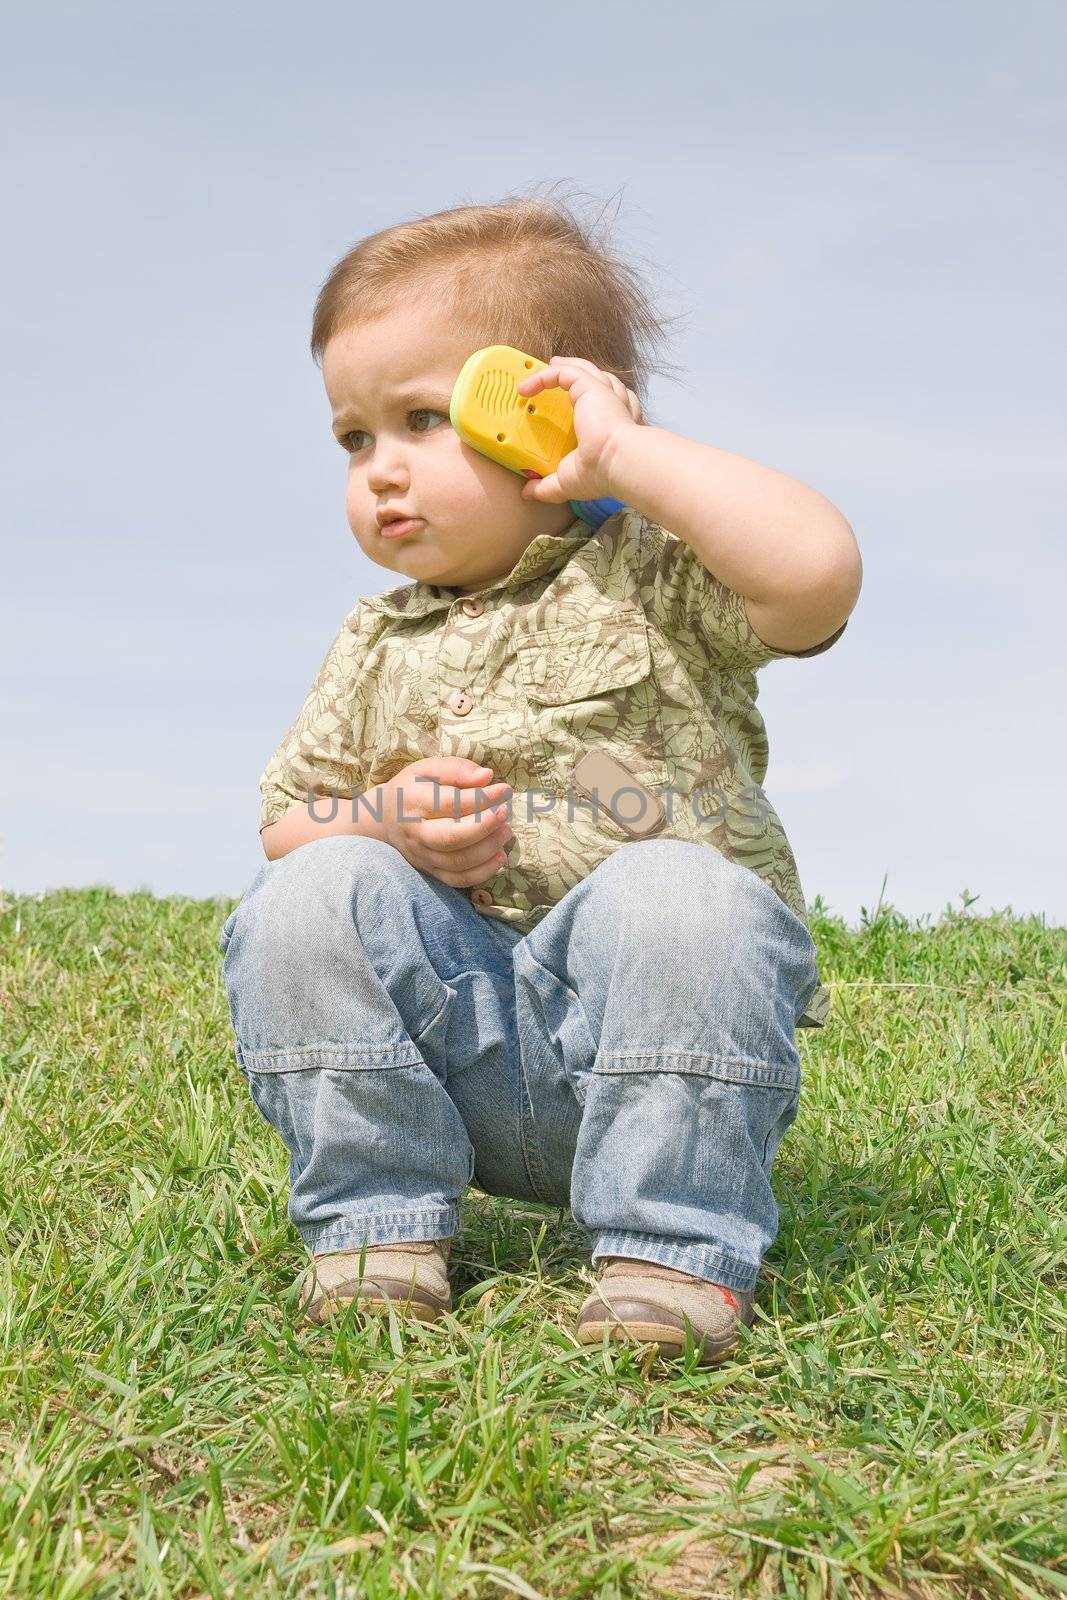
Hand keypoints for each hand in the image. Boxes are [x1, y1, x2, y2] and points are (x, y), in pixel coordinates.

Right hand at [380, 757, 514, 887]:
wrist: (386, 819)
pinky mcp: (431, 872)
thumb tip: (486, 776)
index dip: (481, 798)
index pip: (448, 803)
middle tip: (505, 813)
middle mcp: (415, 833)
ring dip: (489, 848)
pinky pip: (458, 880)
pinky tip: (500, 856)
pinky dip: (484, 872)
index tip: (504, 790)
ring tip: (506, 831)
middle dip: (485, 826)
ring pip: (458, 862)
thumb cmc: (414, 788)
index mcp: (412, 801)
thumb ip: (457, 769)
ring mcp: (422, 856)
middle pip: (451, 838)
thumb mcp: (429, 769)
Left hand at [515, 356, 643, 504]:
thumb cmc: (601, 473)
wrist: (617, 463)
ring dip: (565, 366)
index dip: (585, 397)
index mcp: (609, 425)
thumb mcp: (567, 482)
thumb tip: (527, 493)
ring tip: (548, 365)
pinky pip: (565, 373)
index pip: (602, 403)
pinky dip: (544, 376)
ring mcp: (604, 394)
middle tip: (557, 371)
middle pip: (596, 380)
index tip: (565, 401)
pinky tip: (525, 388)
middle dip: (578, 372)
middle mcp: (611, 406)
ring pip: (584, 370)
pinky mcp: (592, 386)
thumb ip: (547, 486)